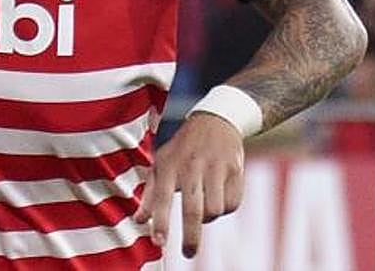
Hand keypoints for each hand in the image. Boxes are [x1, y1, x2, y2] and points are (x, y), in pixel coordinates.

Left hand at [134, 113, 244, 257]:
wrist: (215, 119)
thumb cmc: (182, 148)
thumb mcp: (161, 163)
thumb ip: (149, 194)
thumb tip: (139, 221)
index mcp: (169, 164)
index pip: (162, 197)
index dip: (161, 222)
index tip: (159, 242)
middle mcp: (192, 166)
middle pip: (193, 210)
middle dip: (191, 237)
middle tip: (188, 253)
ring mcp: (215, 167)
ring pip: (214, 210)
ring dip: (209, 217)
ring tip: (204, 209)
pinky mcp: (235, 170)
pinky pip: (232, 204)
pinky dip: (225, 208)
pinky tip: (219, 196)